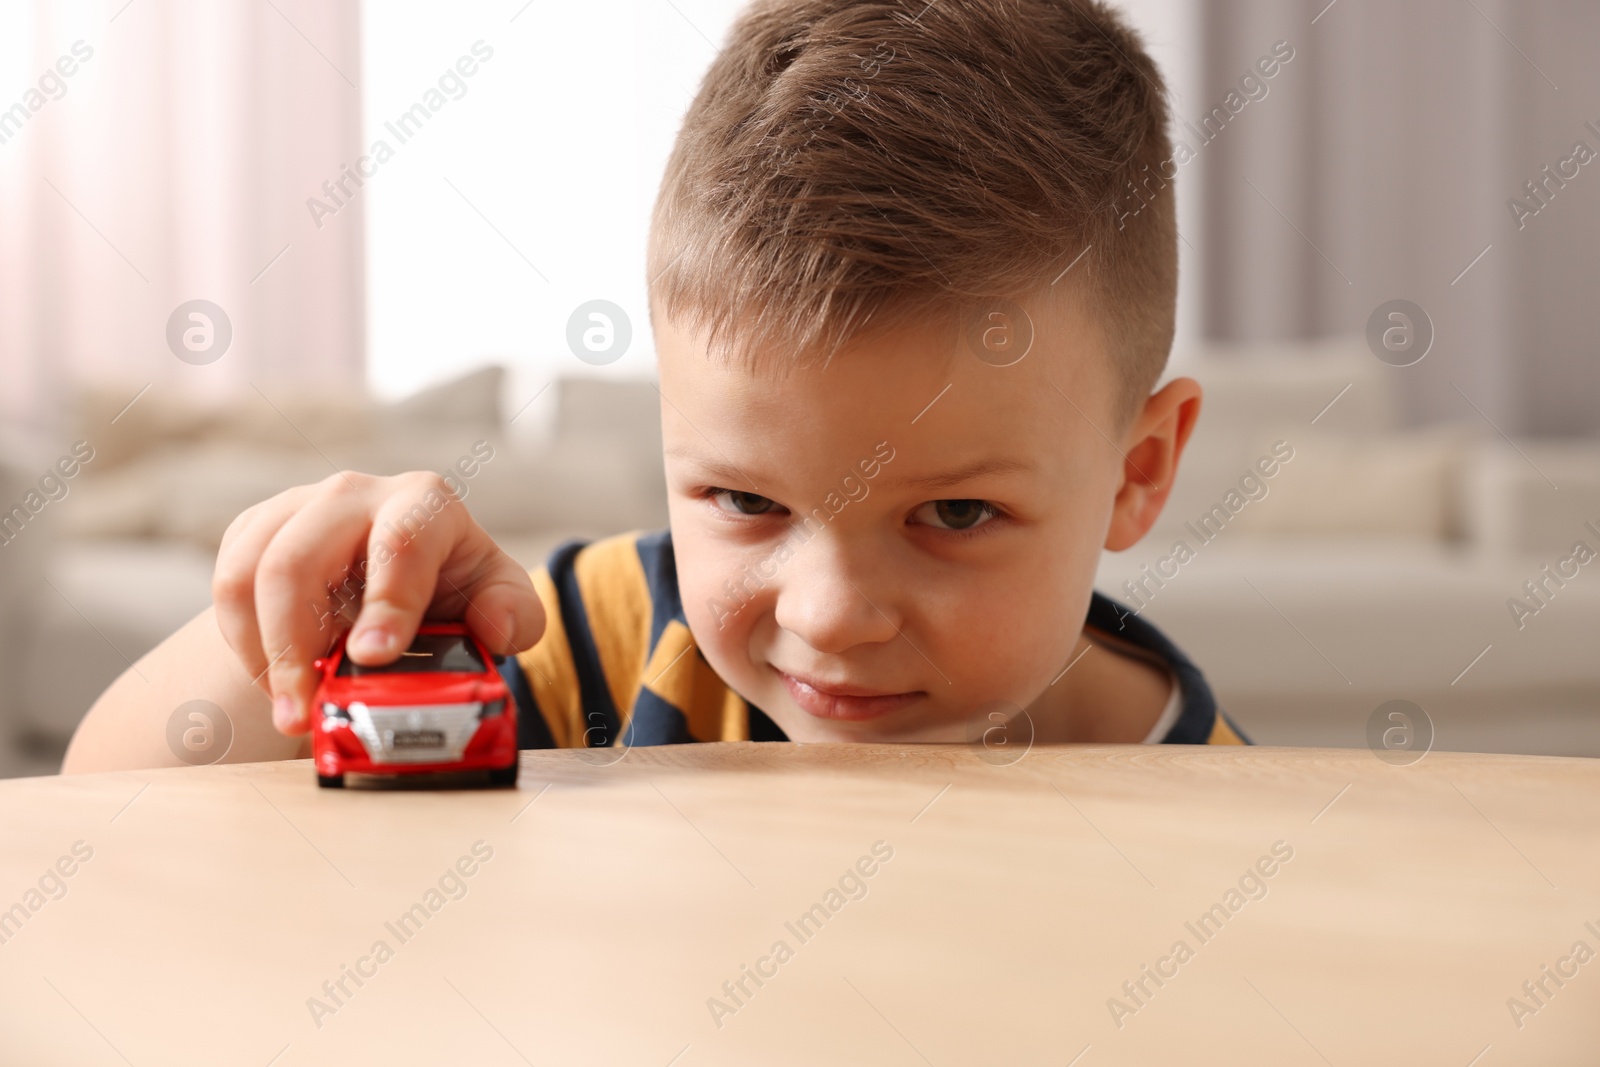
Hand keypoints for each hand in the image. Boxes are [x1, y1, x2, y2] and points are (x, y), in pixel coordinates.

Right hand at [212, 471, 542, 734]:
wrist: (391, 582)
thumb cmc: (451, 590)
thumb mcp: (497, 601)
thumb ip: (516, 614)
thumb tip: (495, 628)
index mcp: (424, 503)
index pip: (402, 543)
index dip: (387, 603)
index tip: (374, 658)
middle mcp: (355, 493)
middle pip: (299, 559)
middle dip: (295, 644)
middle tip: (303, 711)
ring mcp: (297, 506)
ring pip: (248, 573)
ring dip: (261, 652)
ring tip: (289, 708)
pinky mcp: (255, 530)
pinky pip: (226, 586)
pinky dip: (244, 644)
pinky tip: (276, 679)